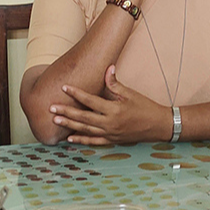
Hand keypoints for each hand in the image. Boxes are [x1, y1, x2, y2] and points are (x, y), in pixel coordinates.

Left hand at [49, 65, 171, 144]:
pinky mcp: (112, 141)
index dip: (76, 93)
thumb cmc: (145, 107)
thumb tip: (108, 68)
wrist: (158, 126)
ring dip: (70, 125)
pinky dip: (81, 140)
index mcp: (114, 109)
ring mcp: (110, 134)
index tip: (64, 87)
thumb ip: (115, 83)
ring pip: (85, 130)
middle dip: (66, 112)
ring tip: (55, 120)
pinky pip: (94, 141)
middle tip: (51, 108)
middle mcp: (110, 123)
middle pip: (83, 117)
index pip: (90, 101)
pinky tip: (70, 138)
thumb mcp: (131, 93)